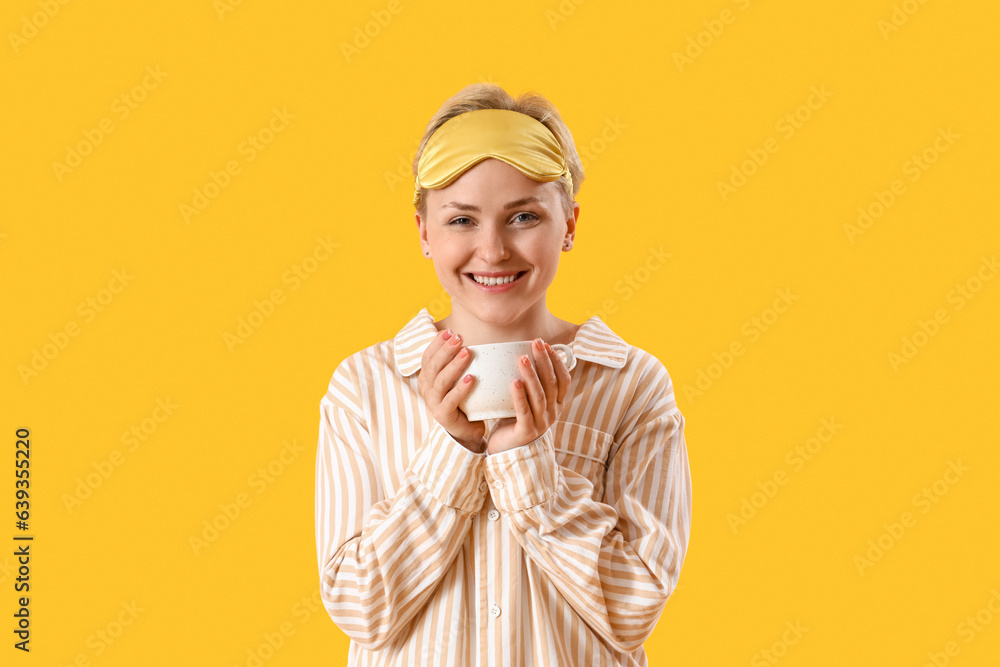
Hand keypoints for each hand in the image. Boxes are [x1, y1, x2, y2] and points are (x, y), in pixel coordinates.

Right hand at [417, 329, 485, 451]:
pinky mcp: (442, 416)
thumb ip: (457, 364)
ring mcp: (433, 403)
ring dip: (454, 365)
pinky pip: (451, 400)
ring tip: (467, 352)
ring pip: (441, 381)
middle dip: (446, 350)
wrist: (466, 431)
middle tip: (459, 338)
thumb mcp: (457, 380)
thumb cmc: (463, 402)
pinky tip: (470, 378)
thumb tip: (466, 339)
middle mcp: (426, 390)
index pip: (427, 357)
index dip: (436, 344)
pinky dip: (460, 388)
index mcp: (427, 379)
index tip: (449, 332)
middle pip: (433, 366)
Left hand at [486, 339, 571, 454]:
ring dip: (531, 374)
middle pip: (552, 384)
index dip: (557, 361)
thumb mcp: (528, 400)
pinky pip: (523, 410)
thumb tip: (524, 352)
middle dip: (544, 361)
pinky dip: (519, 395)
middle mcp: (553, 413)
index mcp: (557, 404)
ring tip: (522, 358)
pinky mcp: (526, 432)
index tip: (546, 345)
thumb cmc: (514, 420)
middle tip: (535, 343)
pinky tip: (514, 382)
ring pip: (539, 395)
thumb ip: (532, 383)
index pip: (564, 380)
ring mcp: (541, 424)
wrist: (505, 450)